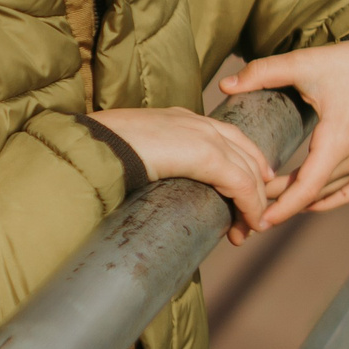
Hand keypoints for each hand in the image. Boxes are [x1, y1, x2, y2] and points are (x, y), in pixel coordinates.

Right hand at [87, 106, 290, 244]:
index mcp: (181, 119)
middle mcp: (198, 122)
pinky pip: (242, 185)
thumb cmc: (100, 153)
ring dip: (254, 205)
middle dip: (255, 190)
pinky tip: (250, 225)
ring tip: (249, 230)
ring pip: (249, 172)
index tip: (247, 193)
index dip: (245, 166)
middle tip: (252, 220)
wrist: (93, 146)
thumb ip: (151, 161)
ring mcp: (204, 135)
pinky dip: (251, 207)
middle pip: (246, 155)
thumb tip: (148, 182)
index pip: (229, 138)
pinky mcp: (207, 155)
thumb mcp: (134, 153)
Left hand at [217, 28, 348, 230]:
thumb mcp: (302, 63)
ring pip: (329, 194)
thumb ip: (262, 73)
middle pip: (313, 193)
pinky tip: (304, 201)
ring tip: (268, 202)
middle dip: (281, 203)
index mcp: (338, 138)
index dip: (284, 207)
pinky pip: (348, 190)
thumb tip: (225, 85)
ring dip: (300, 201)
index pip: (309, 186)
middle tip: (248, 207)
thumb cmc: (346, 61)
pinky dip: (326, 199)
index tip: (260, 220)